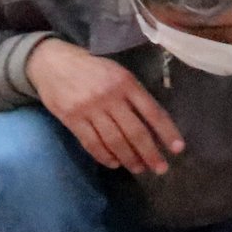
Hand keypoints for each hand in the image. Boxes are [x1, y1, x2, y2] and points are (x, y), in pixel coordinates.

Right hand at [25, 40, 183, 175]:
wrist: (52, 62)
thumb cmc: (92, 69)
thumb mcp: (118, 74)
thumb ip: (134, 96)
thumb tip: (154, 125)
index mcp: (126, 83)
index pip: (153, 112)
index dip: (167, 132)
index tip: (178, 149)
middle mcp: (110, 96)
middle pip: (135, 132)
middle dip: (150, 154)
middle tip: (160, 168)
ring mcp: (89, 108)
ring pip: (114, 141)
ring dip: (129, 159)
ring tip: (139, 168)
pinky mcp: (71, 118)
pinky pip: (92, 143)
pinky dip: (105, 156)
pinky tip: (114, 163)